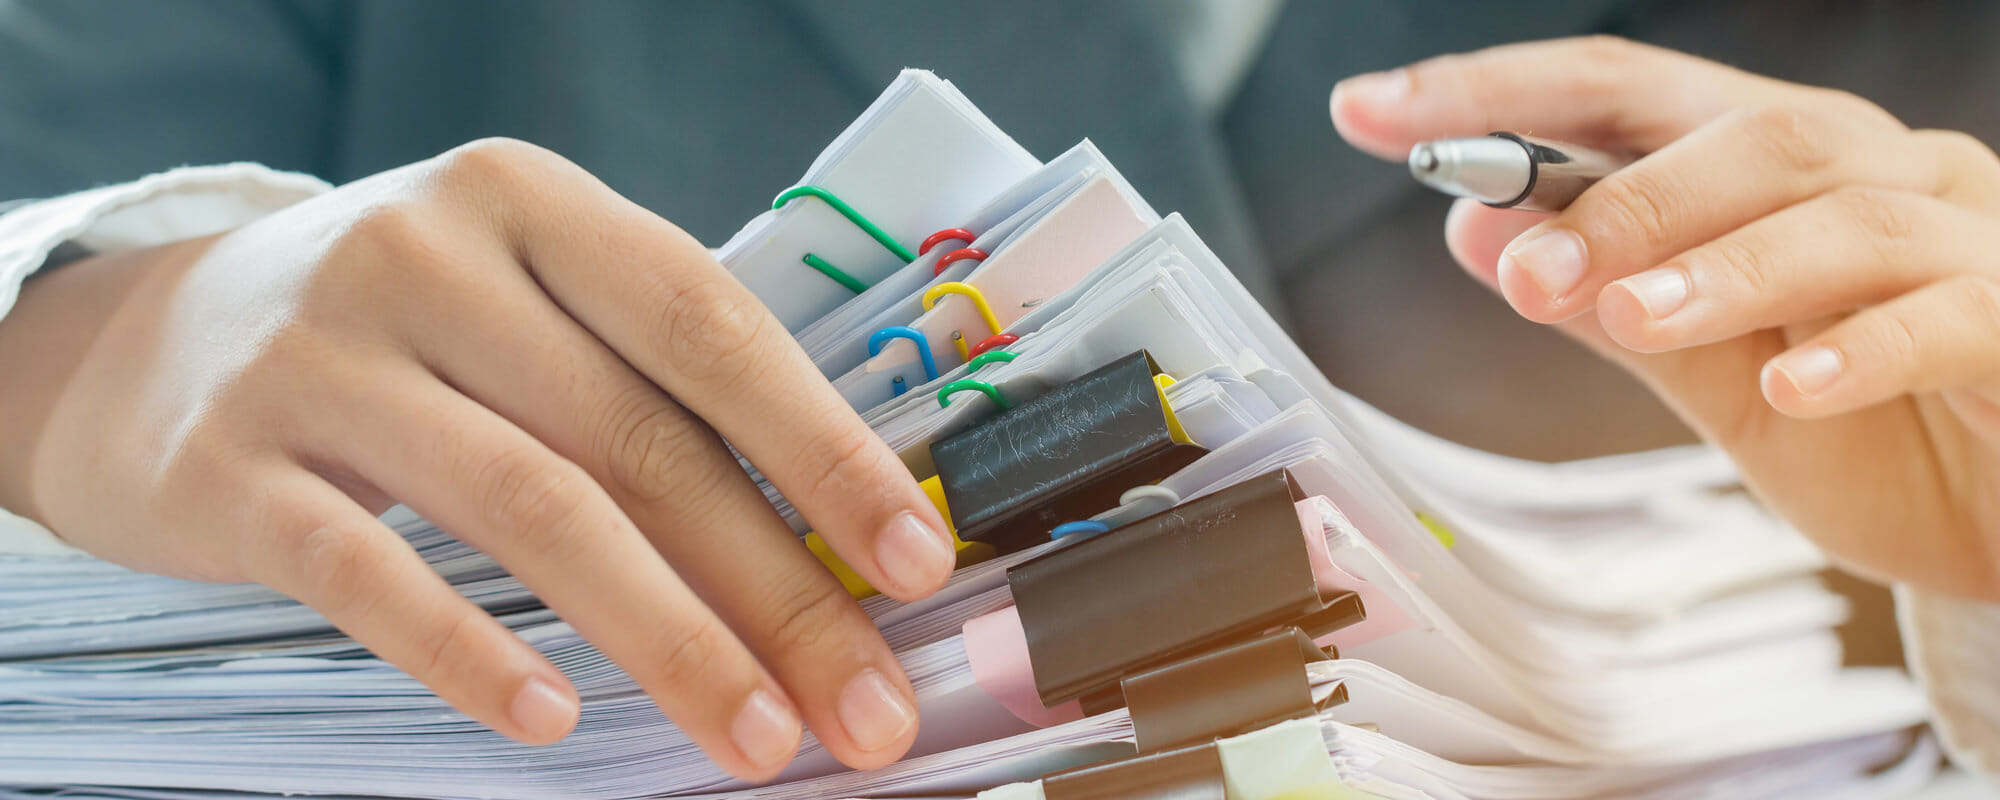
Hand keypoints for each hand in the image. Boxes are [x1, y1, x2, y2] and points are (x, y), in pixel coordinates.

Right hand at [0, 139, 954, 777]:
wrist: (145, 345)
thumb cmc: (398, 334)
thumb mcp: (516, 298)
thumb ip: (643, 383)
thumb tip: (827, 537)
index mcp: (530, 204)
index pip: (708, 325)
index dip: (825, 446)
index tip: (915, 560)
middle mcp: (429, 258)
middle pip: (640, 438)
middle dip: (774, 587)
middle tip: (863, 703)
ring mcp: (322, 358)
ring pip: (531, 509)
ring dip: (664, 637)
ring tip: (751, 736)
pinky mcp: (232, 467)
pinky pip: (369, 574)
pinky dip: (470, 653)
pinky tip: (551, 721)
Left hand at [1331, 37, 1999, 601]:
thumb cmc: (1881, 437)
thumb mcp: (1717, 379)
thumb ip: (1613, 306)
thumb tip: (1479, 233)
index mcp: (1775, 170)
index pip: (1619, 95)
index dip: (1494, 93)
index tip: (1369, 113)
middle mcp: (1872, 174)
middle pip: (1741, 132)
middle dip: (1615, 198)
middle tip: (1523, 271)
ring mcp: (1961, 236)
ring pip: (1837, 210)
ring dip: (1717, 261)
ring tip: (1628, 316)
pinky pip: (1944, 314)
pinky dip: (1860, 347)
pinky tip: (1792, 386)